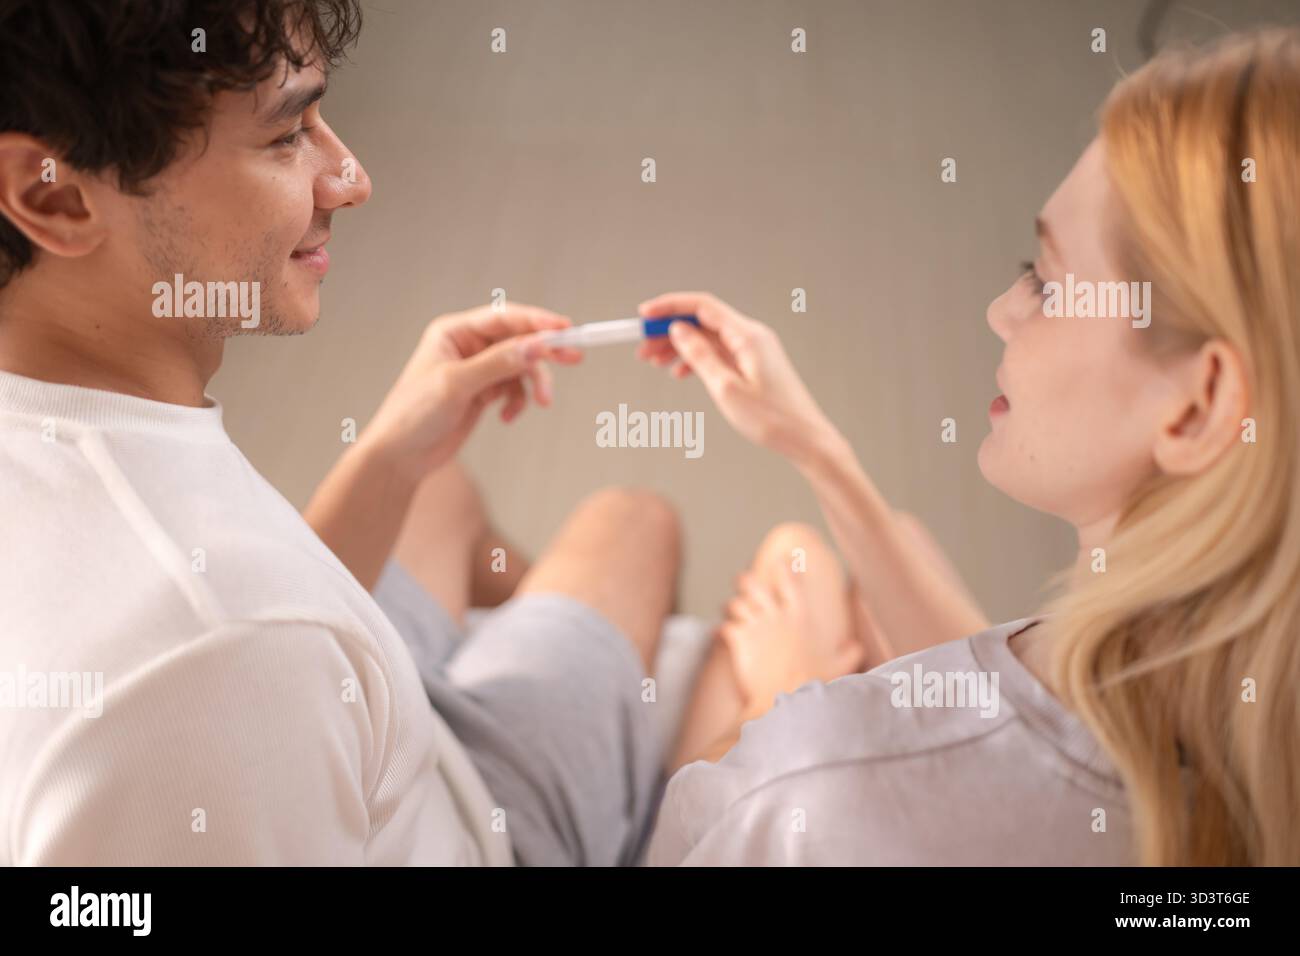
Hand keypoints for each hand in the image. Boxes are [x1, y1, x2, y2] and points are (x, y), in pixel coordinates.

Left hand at [363, 302, 582, 480]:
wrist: (401, 457)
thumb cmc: (414, 415)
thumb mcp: (457, 385)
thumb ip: (497, 364)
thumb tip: (535, 346)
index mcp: (453, 332)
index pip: (503, 318)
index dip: (535, 321)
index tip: (564, 328)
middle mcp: (467, 346)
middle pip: (517, 340)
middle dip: (544, 352)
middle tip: (574, 357)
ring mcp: (477, 370)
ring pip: (520, 367)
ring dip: (533, 384)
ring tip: (542, 403)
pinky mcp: (483, 393)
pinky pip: (514, 389)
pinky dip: (518, 401)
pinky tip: (508, 417)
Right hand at [635, 291, 836, 461]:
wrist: (806, 439)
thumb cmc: (772, 419)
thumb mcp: (726, 389)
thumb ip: (700, 356)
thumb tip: (678, 330)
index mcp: (747, 336)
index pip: (701, 306)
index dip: (669, 307)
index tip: (643, 315)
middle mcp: (751, 336)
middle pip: (702, 322)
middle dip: (668, 331)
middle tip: (641, 347)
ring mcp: (753, 350)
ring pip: (708, 338)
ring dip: (679, 346)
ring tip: (653, 361)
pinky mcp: (754, 364)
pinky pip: (719, 353)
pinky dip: (696, 358)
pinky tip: (679, 372)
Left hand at [718, 564, 866, 720]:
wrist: (785, 697)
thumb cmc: (812, 683)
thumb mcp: (837, 667)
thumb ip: (847, 655)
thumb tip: (858, 648)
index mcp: (800, 617)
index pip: (790, 583)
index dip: (784, 570)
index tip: (780, 562)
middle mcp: (776, 616)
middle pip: (755, 585)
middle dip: (747, 581)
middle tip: (743, 580)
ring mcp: (756, 626)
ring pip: (737, 604)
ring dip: (732, 605)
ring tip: (729, 607)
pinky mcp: (740, 640)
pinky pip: (726, 627)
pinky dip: (722, 629)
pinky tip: (721, 632)